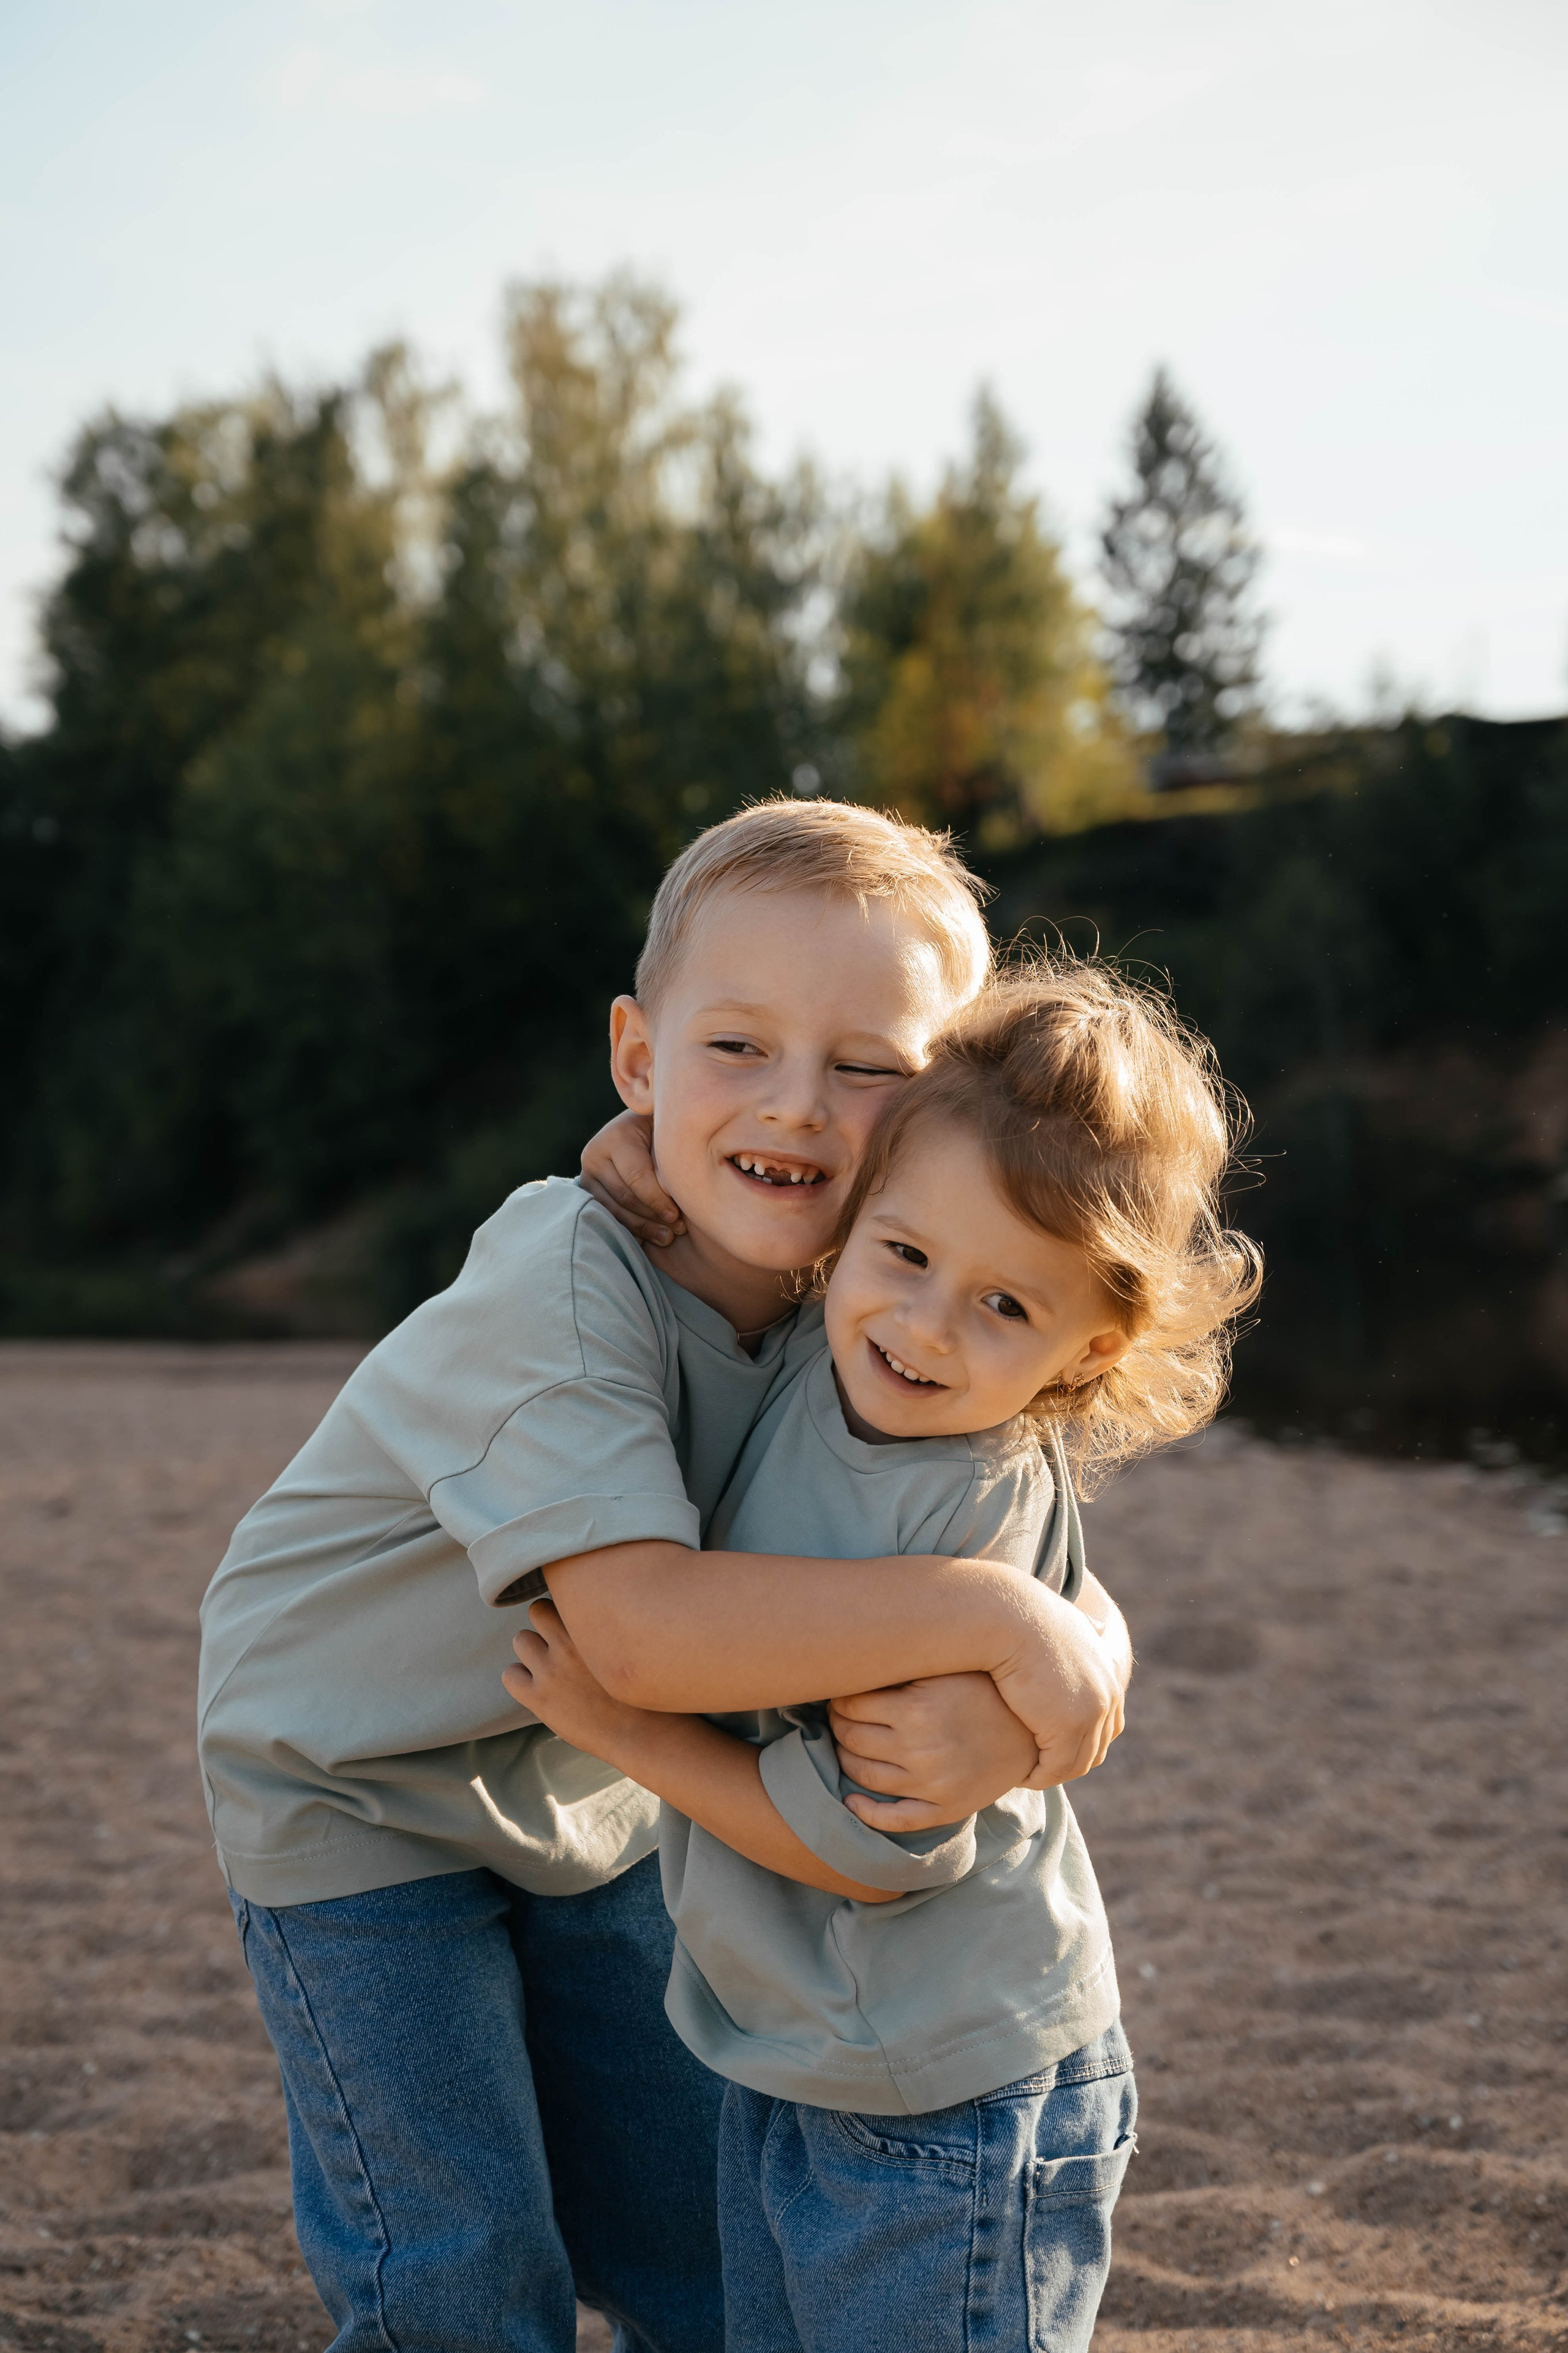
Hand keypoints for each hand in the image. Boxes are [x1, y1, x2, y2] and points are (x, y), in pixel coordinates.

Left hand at [504, 1600, 653, 1765]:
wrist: (640, 1733)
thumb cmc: (642, 1689)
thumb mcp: (630, 1644)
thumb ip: (607, 1626)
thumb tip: (594, 1613)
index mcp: (592, 1626)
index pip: (564, 1595)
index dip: (566, 1607)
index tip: (573, 1619)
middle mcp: (568, 1643)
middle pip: (537, 1611)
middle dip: (544, 1624)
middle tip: (557, 1642)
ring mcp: (551, 1670)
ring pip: (521, 1640)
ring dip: (531, 1650)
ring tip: (549, 1667)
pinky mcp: (538, 1698)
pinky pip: (509, 1676)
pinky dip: (518, 1679)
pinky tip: (536, 1688)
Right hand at [579, 1110, 685, 1246]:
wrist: (639, 1127)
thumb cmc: (660, 1132)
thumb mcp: (666, 1136)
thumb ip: (668, 1159)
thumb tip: (676, 1191)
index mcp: (615, 1137)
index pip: (636, 1177)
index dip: (657, 1200)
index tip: (677, 1216)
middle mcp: (594, 1155)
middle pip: (624, 1197)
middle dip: (652, 1217)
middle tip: (676, 1230)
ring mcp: (587, 1174)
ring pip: (614, 1210)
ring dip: (642, 1228)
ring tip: (666, 1238)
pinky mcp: (587, 1192)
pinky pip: (608, 1216)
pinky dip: (629, 1229)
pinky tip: (647, 1239)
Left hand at [828, 1672, 1039, 1832]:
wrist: (1033, 1729)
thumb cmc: (984, 1689)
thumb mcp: (944, 1670)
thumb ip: (903, 1668)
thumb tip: (855, 1663)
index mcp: (916, 1710)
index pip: (851, 1705)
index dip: (839, 1698)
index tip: (840, 1694)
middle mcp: (920, 1750)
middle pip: (851, 1738)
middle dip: (838, 1725)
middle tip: (840, 1716)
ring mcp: (932, 1784)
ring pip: (863, 1775)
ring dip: (845, 1758)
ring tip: (848, 1745)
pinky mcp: (945, 1808)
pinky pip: (895, 1819)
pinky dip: (866, 1812)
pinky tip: (851, 1801)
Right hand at [991, 1585, 1124, 1787]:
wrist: (1011, 1616)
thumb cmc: (1024, 1617)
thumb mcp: (1065, 1627)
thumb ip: (1084, 1635)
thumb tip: (1099, 1624)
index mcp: (1109, 1674)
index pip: (1108, 1724)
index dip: (1082, 1740)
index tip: (1053, 1747)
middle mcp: (1108, 1695)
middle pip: (1095, 1748)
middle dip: (1068, 1761)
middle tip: (1039, 1768)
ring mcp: (1091, 1713)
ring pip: (1076, 1763)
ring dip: (1052, 1774)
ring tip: (1027, 1775)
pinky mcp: (1068, 1727)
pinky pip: (1055, 1768)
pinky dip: (1039, 1777)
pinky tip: (1019, 1775)